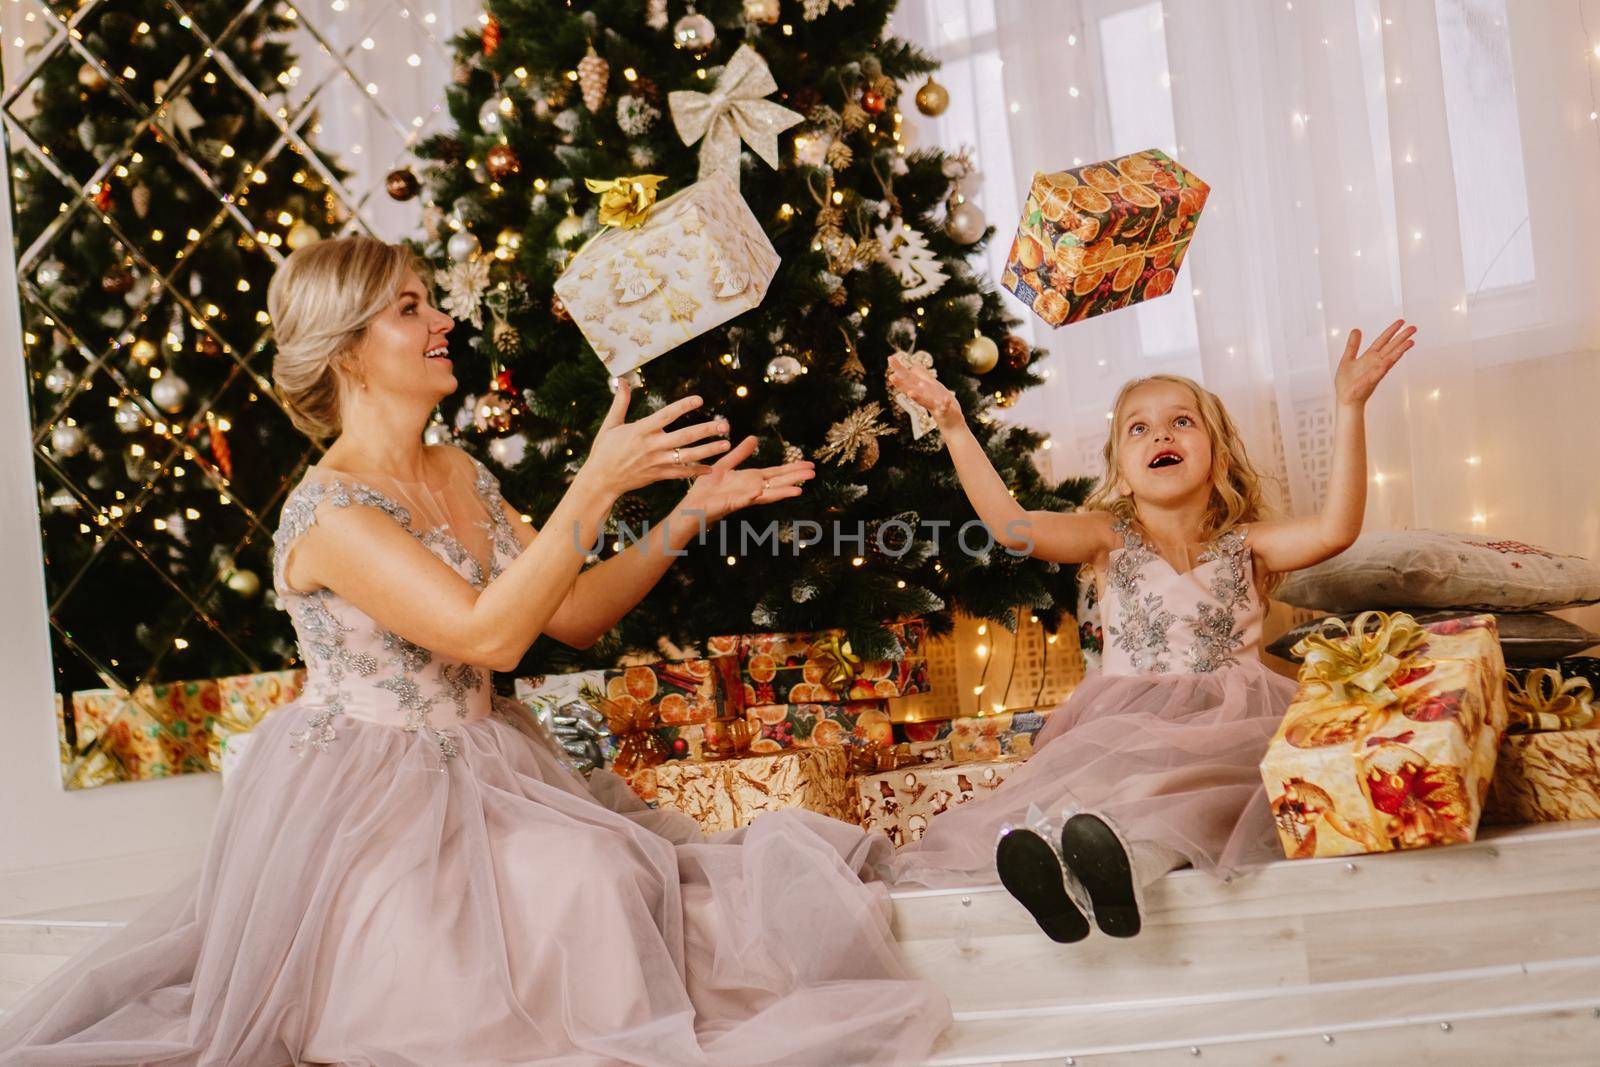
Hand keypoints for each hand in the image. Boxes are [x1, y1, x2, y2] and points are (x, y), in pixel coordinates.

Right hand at [579, 381, 731, 496]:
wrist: (601, 480)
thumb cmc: (604, 450)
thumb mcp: (610, 424)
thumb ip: (620, 402)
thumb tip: (621, 380)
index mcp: (641, 430)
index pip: (666, 415)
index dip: (683, 406)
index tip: (700, 399)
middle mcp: (651, 446)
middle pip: (684, 436)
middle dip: (705, 430)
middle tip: (724, 425)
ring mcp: (656, 462)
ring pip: (687, 456)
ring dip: (708, 450)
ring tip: (726, 444)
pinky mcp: (658, 475)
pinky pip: (681, 473)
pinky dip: (696, 471)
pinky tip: (712, 467)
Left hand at [679, 436, 815, 522]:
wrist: (692, 504)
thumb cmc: (707, 488)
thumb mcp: (725, 464)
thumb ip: (740, 454)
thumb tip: (754, 438)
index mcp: (750, 479)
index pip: (776, 473)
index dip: (792, 468)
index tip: (809, 464)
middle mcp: (751, 489)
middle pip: (777, 482)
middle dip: (794, 478)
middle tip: (813, 474)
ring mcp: (743, 497)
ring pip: (767, 494)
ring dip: (782, 492)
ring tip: (799, 489)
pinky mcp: (730, 504)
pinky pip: (743, 500)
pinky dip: (752, 496)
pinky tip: (760, 492)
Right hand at [886, 354, 962, 432]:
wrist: (951, 423)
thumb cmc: (939, 404)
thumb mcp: (931, 387)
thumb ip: (923, 376)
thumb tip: (915, 365)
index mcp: (921, 390)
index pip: (908, 378)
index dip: (899, 369)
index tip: (890, 358)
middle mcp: (924, 397)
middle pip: (911, 389)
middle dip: (901, 384)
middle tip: (891, 377)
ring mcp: (934, 405)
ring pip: (924, 401)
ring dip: (917, 397)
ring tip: (911, 393)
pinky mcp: (944, 412)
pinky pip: (944, 408)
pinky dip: (944, 405)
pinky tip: (946, 401)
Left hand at [1334, 319, 1414, 407]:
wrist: (1345, 398)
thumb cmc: (1347, 382)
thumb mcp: (1347, 359)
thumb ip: (1353, 345)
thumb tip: (1356, 330)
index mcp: (1369, 357)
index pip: (1382, 340)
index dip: (1391, 331)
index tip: (1401, 321)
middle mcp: (1375, 362)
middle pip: (1391, 347)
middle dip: (1402, 337)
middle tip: (1413, 328)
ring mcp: (1375, 371)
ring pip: (1391, 357)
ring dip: (1400, 350)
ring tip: (1411, 341)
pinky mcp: (1371, 380)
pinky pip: (1380, 372)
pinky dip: (1385, 365)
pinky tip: (1391, 359)